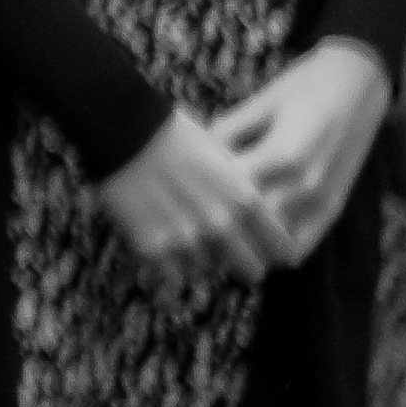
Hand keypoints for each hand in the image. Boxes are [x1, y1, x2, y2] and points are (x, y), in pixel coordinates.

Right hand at [99, 106, 292, 280]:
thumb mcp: (224, 158)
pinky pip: (172, 276)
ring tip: (183, 235)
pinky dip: (168, 265)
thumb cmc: (174, 134)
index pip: (282, 248)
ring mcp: (187, 240)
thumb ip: (243, 190)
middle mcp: (222, 225)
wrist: (122, 130)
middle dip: (241, 262)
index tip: (263, 246)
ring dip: (199, 258)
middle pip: (251, 271)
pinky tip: (161, 242)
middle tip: (227, 250)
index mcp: (246, 200)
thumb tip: (257, 212)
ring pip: (207, 270)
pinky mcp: (152, 248)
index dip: (273, 249)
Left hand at [208, 39, 393, 265]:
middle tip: (187, 223)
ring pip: (271, 247)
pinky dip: (271, 251)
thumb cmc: (303, 86)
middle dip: (214, 228)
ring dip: (243, 246)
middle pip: (248, 227)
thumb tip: (189, 157)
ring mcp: (323, 202)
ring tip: (213, 234)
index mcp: (283, 155)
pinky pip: (300, 248)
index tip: (176, 196)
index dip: (198, 198)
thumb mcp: (258, 102)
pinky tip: (248, 239)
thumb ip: (226, 133)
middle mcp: (306, 186)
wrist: (360, 84)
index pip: (227, 194)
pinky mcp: (334, 210)